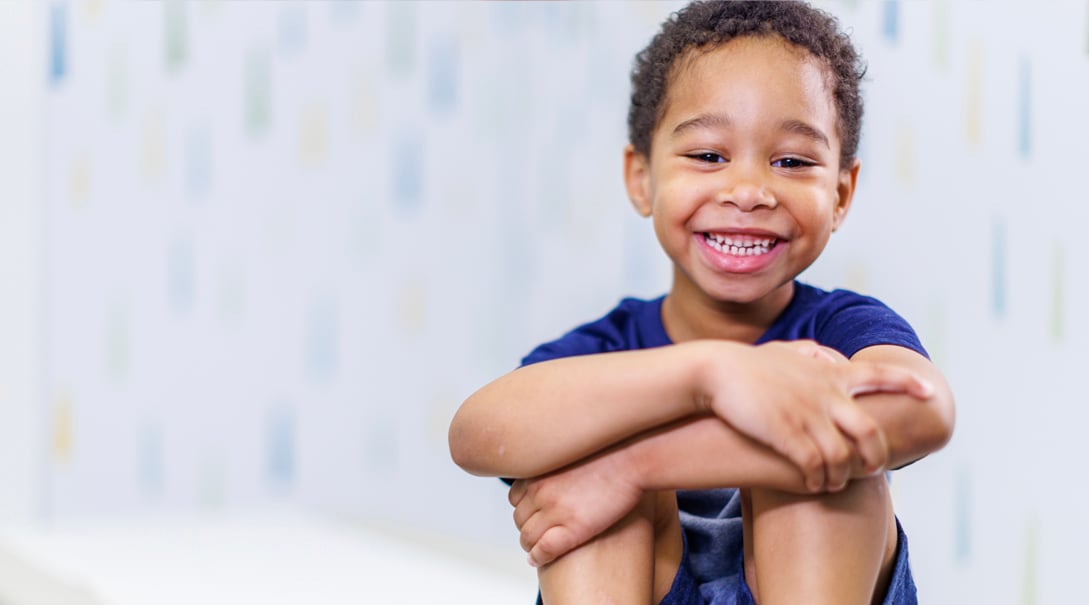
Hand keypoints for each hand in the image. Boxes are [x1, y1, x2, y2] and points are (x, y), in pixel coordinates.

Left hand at [508, 446, 642, 567]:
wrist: (633, 459)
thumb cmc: (611, 453)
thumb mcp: (571, 453)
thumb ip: (557, 465)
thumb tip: (556, 476)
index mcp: (540, 472)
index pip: (515, 497)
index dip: (523, 508)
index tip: (531, 514)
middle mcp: (541, 491)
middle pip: (520, 518)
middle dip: (526, 527)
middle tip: (536, 534)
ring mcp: (555, 511)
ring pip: (527, 536)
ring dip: (529, 545)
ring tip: (537, 549)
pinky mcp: (572, 529)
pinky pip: (543, 550)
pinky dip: (538, 557)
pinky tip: (538, 559)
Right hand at [697, 340, 932, 492]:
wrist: (716, 371)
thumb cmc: (747, 364)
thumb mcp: (784, 351)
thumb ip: (809, 353)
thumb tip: (823, 353)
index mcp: (829, 372)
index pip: (880, 375)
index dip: (908, 385)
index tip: (931, 393)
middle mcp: (826, 393)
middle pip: (871, 432)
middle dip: (878, 457)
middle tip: (872, 469)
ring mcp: (808, 415)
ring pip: (844, 457)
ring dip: (843, 476)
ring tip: (834, 484)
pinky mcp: (787, 434)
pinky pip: (816, 467)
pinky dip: (819, 481)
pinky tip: (813, 486)